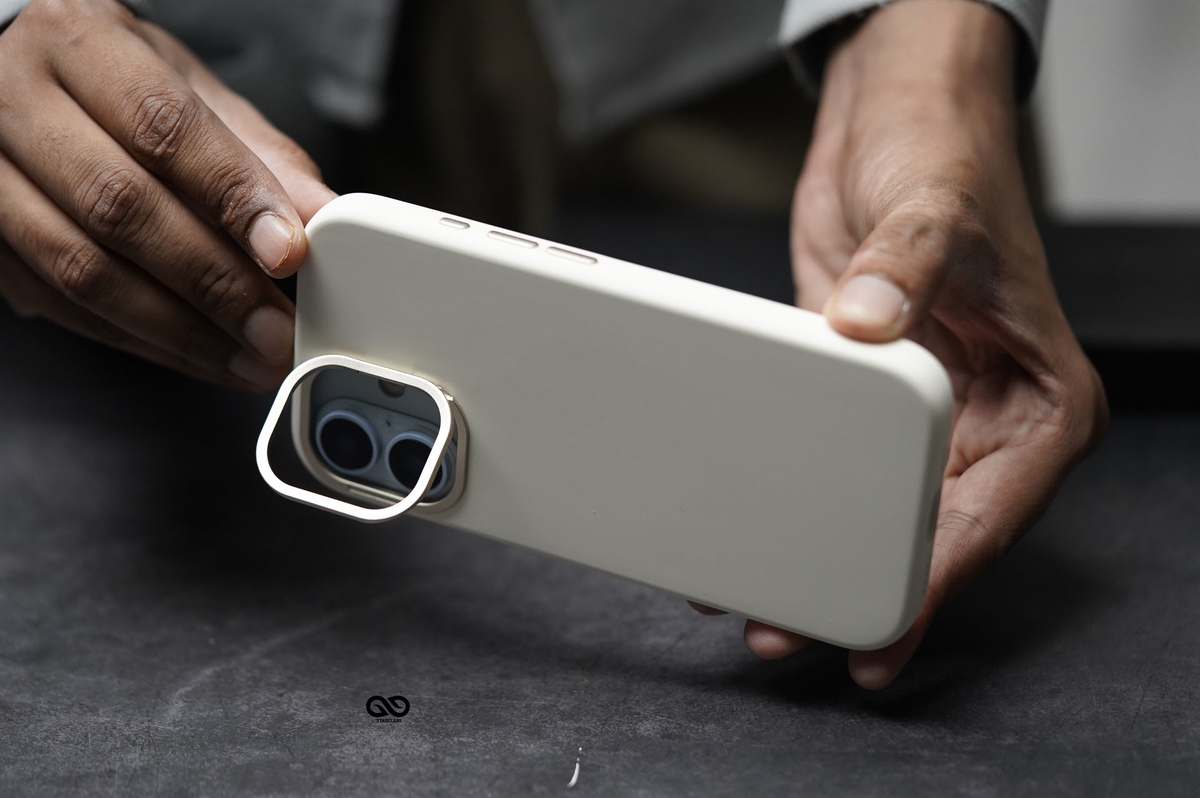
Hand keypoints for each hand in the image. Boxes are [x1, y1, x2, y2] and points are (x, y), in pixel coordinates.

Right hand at [0, 0, 336, 387]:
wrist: (6, 74)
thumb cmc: (106, 79)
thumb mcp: (185, 86)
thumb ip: (255, 150)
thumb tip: (320, 213)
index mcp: (79, 45)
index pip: (163, 126)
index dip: (232, 196)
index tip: (287, 252)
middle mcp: (14, 104)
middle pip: (121, 207)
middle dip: (213, 282)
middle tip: (275, 328)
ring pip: (82, 269)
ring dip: (179, 330)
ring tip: (247, 357)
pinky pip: (60, 306)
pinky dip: (138, 341)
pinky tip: (194, 354)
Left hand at [694, 0, 1107, 687]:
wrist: (894, 126)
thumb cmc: (948, 163)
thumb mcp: (938, 212)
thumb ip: (907, 268)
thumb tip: (868, 323)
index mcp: (1041, 401)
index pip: (995, 513)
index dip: (939, 576)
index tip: (887, 621)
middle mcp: (986, 418)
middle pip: (934, 533)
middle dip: (872, 588)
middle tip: (805, 629)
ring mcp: (925, 412)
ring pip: (882, 512)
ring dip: (828, 555)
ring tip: (772, 603)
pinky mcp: (865, 394)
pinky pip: (835, 464)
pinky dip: (800, 497)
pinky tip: (761, 526)